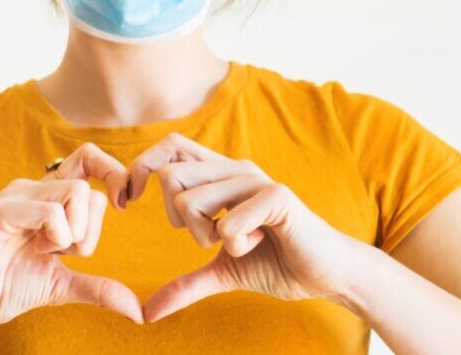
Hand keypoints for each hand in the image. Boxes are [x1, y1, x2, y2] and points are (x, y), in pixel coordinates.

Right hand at [0, 143, 142, 336]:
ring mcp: (14, 196)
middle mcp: (31, 188)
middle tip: (63, 252)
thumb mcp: (61, 286)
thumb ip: (98, 288)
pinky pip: (50, 211)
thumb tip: (139, 310)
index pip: (89, 159)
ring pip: (75, 193)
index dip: (113, 174)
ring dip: (73, 234)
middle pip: (89, 187)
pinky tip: (35, 251)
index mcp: (46, 197)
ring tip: (45, 252)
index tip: (123, 204)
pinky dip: (56, 236)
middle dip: (90, 230)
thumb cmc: (3, 289)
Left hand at [125, 133, 367, 322]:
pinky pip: (228, 223)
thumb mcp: (223, 272)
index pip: (170, 148)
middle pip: (171, 177)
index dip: (142, 167)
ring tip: (240, 241)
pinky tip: (260, 243)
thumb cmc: (278, 263)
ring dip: (207, 235)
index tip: (131, 204)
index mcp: (220, 175)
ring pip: (191, 200)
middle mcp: (235, 169)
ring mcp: (255, 179)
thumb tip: (147, 312)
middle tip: (209, 236)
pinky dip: (237, 245)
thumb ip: (186, 284)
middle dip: (178, 220)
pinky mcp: (277, 196)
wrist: (328, 273)